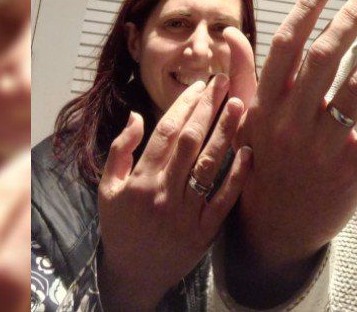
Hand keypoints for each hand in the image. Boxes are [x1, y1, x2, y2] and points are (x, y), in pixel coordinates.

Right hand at [97, 74, 251, 311]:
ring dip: (226, 133)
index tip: (199, 85)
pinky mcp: (204, 232)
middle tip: (225, 82)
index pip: (166, 133)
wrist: (134, 275)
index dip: (184, 106)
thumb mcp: (107, 189)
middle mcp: (164, 194)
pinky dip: (237, 176)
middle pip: (191, 142)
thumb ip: (120, 150)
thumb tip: (138, 114)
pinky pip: (224, 199)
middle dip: (209, 108)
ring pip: (210, 166)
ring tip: (239, 106)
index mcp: (140, 181)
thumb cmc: (120, 227)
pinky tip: (249, 152)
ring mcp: (186, 214)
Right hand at [223, 0, 356, 305]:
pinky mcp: (352, 170)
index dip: (306, 9)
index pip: (286, 46)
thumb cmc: (259, 167)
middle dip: (349, 19)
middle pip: (324, 58)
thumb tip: (231, 34)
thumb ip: (243, 76)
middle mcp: (292, 122)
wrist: (273, 232)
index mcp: (265, 106)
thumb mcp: (243, 122)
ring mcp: (322, 147)